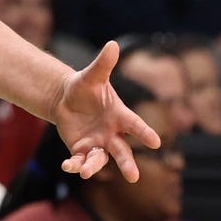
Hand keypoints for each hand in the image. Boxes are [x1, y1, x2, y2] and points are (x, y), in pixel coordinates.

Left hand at [52, 41, 159, 182]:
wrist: (65, 99)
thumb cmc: (85, 87)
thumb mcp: (92, 75)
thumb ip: (103, 64)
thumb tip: (113, 44)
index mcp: (119, 115)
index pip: (135, 125)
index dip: (145, 133)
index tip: (155, 142)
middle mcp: (111, 133)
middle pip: (122, 151)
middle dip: (127, 163)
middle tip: (133, 177)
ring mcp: (97, 143)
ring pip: (100, 159)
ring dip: (93, 166)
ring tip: (84, 172)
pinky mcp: (81, 150)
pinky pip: (80, 160)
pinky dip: (74, 164)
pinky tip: (67, 166)